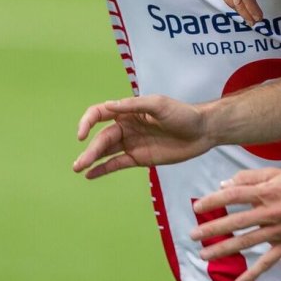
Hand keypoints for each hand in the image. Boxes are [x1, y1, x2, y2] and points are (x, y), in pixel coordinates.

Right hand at [74, 95, 214, 178]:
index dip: (87, 122)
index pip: (100, 113)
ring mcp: (132, 143)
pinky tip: (90, 175)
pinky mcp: (139, 158)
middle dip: (89, 150)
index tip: (82, 134)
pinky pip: (117, 163)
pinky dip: (103, 169)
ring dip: (91, 159)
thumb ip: (134, 105)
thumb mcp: (159, 105)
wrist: (202, 131)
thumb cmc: (182, 113)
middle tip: (78, 164)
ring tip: (78, 168)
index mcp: (129, 111)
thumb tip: (109, 106)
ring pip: (106, 151)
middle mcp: (126, 126)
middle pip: (102, 137)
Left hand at [190, 168, 280, 280]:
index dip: (214, 201)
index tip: (197, 208)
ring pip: (247, 242)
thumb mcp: (276, 173)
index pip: (234, 196)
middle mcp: (271, 211)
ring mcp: (279, 231)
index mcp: (267, 191)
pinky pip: (268, 261)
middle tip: (193, 236)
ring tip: (205, 255)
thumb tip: (224, 183)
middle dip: (212, 229)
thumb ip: (249, 178)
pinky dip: (253, 273)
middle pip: (236, 222)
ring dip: (224, 249)